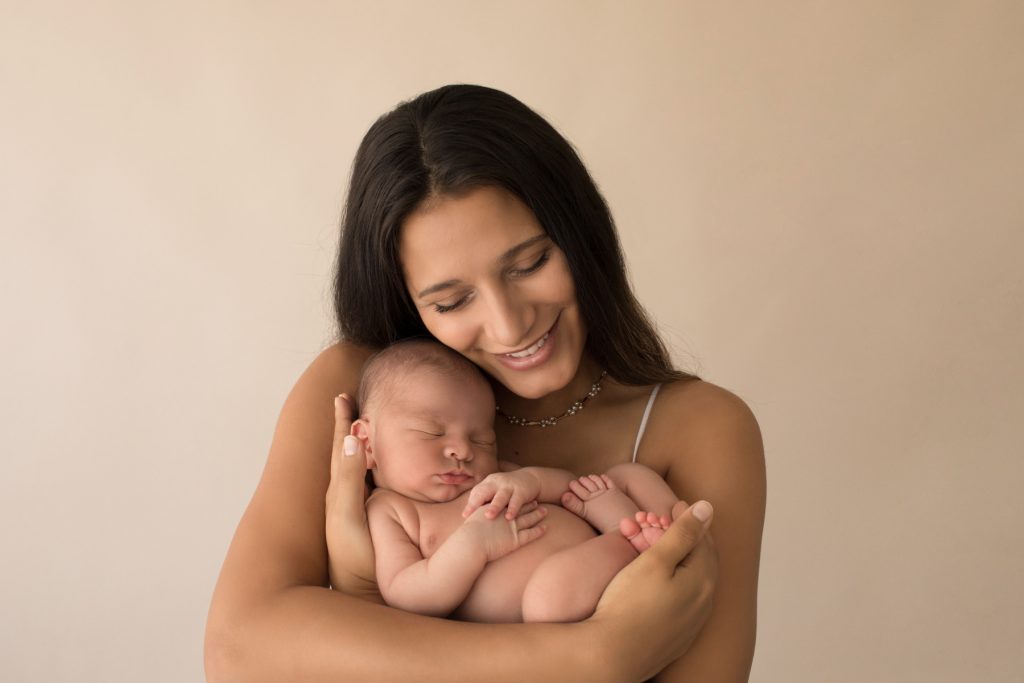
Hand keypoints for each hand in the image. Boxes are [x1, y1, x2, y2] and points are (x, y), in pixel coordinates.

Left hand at [324, 394, 381, 602]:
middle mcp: (345, 496)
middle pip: (347, 452)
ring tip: (363, 426)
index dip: (343, 421)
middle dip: (348, 426)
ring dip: (359, 444)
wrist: (361, 594)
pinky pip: (368, 483)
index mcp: (339, 490)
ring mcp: (355, 509)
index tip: (342, 396)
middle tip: (350, 401)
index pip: (341, 446)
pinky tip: (378, 468)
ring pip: (357, 467)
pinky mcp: (368, 521)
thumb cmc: (353, 558)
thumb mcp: (348, 516)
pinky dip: (370, 466)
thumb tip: (351, 439)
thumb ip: (349, 480)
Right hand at [460, 501, 547, 561]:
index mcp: (497, 510)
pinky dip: (538, 531)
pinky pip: (530, 534)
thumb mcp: (473, 518)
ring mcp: (512, 527)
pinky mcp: (516, 540)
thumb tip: (476, 514)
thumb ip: (477, 515)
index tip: (522, 497)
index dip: (516, 500)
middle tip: (537, 502)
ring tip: (545, 511)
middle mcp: (506, 516)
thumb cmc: (469, 532)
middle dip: (530, 505)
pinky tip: (545, 528)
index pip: (509, 503)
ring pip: (529, 519)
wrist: (471, 542)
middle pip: (521, 508)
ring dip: (538, 514)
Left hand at [462, 470, 541, 519]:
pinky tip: (509, 517)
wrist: (530, 479)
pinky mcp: (521, 491)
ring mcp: (509, 486)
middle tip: (470, 515)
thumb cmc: (508, 490)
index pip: (476, 493)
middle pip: (484, 492)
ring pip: (500, 496)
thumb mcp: (495, 492)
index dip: (470, 504)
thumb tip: (469, 517)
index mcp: (488, 483)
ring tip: (489, 516)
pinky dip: (512, 509)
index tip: (465, 516)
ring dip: (494, 506)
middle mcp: (497, 482)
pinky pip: (516, 501)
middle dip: (477, 503)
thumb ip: (484, 501)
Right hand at [589, 501, 717, 681]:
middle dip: (687, 538)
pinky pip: (683, 602)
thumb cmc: (629, 604)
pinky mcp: (677, 639)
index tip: (674, 503)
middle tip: (668, 521)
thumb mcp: (656, 560)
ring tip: (662, 548)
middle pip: (702, 561)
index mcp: (704, 581)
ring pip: (693, 582)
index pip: (704, 541)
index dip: (689, 519)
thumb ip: (682, 533)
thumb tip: (707, 508)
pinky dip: (675, 584)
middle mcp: (704, 604)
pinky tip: (661, 583)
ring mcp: (692, 624)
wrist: (611, 655)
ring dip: (681, 561)